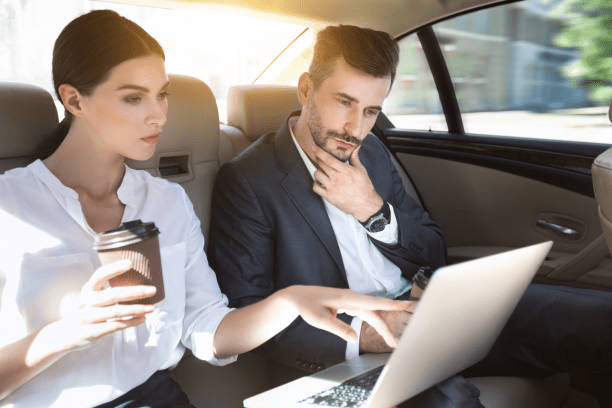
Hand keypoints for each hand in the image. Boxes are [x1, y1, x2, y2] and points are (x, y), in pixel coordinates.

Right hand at [35, 259, 156, 355]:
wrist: (64, 334)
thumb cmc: (85, 311)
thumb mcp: (90, 297)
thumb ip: (106, 289)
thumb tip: (136, 279)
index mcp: (87, 290)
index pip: (100, 275)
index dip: (114, 268)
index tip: (130, 263)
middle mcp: (87, 302)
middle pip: (113, 295)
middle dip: (135, 292)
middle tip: (152, 290)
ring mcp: (89, 318)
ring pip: (117, 312)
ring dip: (137, 309)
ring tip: (151, 307)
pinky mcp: (94, 332)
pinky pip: (116, 326)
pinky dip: (131, 322)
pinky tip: (143, 318)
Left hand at [281, 286, 413, 348]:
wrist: (297, 297)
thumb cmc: (307, 306)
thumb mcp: (320, 320)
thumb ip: (337, 328)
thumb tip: (354, 337)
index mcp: (347, 298)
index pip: (373, 303)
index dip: (392, 305)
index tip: (407, 305)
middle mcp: (351, 297)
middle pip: (374, 313)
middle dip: (386, 327)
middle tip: (396, 343)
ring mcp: (350, 300)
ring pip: (370, 313)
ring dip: (381, 326)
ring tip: (390, 341)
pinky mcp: (347, 303)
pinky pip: (364, 312)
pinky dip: (373, 321)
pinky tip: (378, 328)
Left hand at [312, 146, 382, 221]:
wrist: (365, 204)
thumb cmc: (364, 187)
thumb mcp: (361, 170)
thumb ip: (355, 158)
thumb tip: (355, 148)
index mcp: (346, 171)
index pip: (329, 160)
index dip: (321, 153)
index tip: (316, 149)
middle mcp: (337, 179)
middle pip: (322, 165)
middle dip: (319, 161)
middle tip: (320, 160)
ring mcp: (332, 188)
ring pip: (317, 175)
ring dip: (318, 171)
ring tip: (322, 172)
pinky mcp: (329, 197)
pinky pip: (316, 187)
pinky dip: (316, 183)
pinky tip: (320, 182)